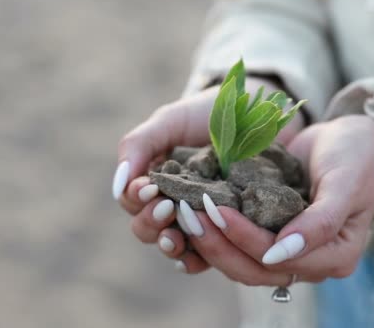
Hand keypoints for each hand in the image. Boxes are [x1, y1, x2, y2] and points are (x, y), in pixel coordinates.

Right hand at [113, 77, 303, 272]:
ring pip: (170, 245)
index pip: (131, 200)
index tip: (149, 187)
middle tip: (167, 206)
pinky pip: (204, 257)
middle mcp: (171, 204)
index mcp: (153, 180)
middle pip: (146, 228)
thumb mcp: (170, 122)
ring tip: (176, 235)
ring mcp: (197, 220)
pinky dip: (195, 259)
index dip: (136, 198)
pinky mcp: (224, 232)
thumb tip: (116, 185)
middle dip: (151, 221)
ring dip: (168, 243)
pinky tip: (194, 256)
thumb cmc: (207, 115)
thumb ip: (138, 145)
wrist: (257, 113)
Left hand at [158, 115, 373, 283]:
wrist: (350, 138)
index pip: (278, 260)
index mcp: (335, 257)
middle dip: (217, 244)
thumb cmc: (356, 156)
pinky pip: (236, 243)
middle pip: (252, 269)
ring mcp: (286, 251)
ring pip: (239, 261)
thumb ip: (321, 221)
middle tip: (187, 214)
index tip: (216, 212)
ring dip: (208, 241)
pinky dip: (213, 231)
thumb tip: (281, 253)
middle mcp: (309, 262)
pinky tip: (190, 211)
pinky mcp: (268, 234)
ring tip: (182, 213)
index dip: (244, 239)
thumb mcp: (346, 182)